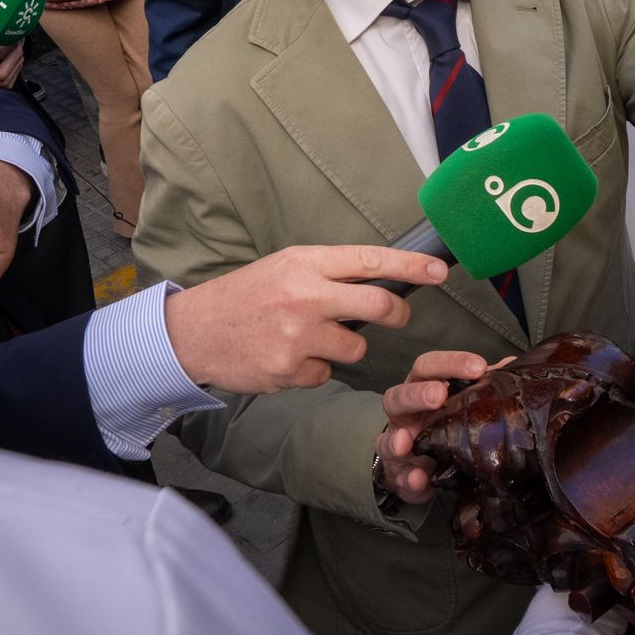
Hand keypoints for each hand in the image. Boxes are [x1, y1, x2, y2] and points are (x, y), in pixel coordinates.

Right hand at [163, 245, 449, 393]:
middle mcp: (305, 296)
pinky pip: (326, 373)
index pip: (372, 260)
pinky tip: (287, 357)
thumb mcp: (286, 266)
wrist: (192, 331)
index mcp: (306, 263)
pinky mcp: (289, 370)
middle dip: (398, 313)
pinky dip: (315, 369)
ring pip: (357, 348)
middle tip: (397, 316)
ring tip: (311, 337)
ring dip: (345, 346)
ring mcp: (298, 335)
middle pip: (380, 306)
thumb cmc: (248, 295)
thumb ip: (331, 271)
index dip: (413, 266)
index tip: (441, 271)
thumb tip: (383, 278)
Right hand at [376, 349, 500, 502]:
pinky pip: (398, 476)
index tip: (478, 366)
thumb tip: (511, 365)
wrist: (420, 464)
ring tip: (406, 441)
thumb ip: (481, 384)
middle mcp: (404, 413)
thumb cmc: (443, 422)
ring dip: (396, 440)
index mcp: (422, 388)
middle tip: (439, 395)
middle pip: (399, 396)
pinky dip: (407, 478)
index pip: (429, 367)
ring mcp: (396, 444)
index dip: (451, 363)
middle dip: (418, 394)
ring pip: (386, 438)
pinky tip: (418, 479)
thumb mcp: (461, 401)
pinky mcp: (398, 474)